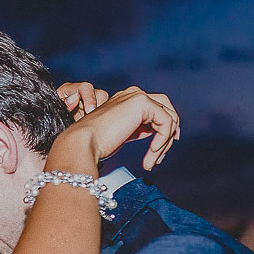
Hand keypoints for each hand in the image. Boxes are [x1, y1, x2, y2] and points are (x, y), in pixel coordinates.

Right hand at [60, 86, 179, 169]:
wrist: (82, 143)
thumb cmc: (96, 143)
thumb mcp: (124, 133)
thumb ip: (140, 128)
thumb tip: (159, 133)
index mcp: (126, 99)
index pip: (156, 107)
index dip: (164, 126)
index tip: (161, 147)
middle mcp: (132, 94)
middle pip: (166, 108)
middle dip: (171, 131)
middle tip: (163, 152)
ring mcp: (137, 96)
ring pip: (168, 117)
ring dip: (165, 142)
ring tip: (153, 160)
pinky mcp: (142, 103)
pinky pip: (166, 122)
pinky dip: (163, 139)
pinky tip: (152, 152)